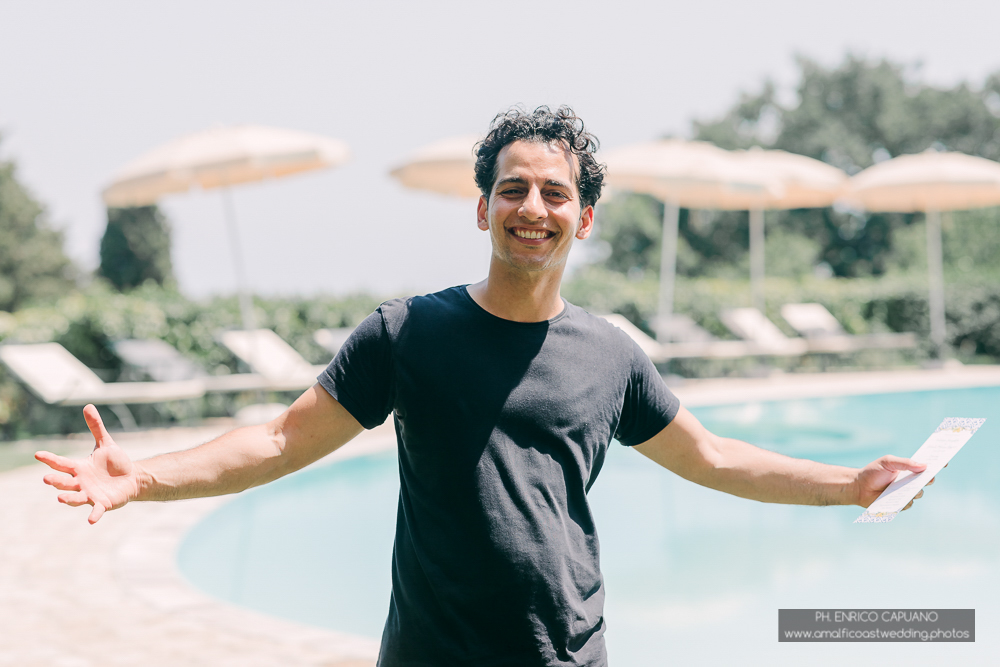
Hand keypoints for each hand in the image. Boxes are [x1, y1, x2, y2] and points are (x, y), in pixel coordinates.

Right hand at [35, 404, 141, 523]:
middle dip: (56, 481)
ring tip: (60, 498)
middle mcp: (81, 482)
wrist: (132, 477)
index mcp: (79, 468)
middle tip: (47, 479)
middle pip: (65, 482)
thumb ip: (96, 427)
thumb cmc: (115, 462)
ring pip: (75, 497)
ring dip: (68, 499)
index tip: (38, 454)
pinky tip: (91, 520)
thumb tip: (88, 405)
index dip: (50, 459)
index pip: (62, 463)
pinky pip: (96, 510)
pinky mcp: (102, 503)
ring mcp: (90, 494)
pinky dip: (94, 514)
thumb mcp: (106, 443)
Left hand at [854, 455, 935, 509]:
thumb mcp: (888, 462)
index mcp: (909, 470)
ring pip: (918, 493)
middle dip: (929, 479)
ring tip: (911, 488)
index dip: (936, 464)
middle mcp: (909, 482)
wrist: (858, 486)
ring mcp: (905, 493)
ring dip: (916, 491)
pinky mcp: (899, 504)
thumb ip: (905, 463)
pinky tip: (900, 498)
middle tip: (929, 477)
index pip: (925, 467)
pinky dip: (906, 501)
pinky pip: (908, 504)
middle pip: (926, 481)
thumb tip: (924, 466)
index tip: (945, 461)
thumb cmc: (873, 472)